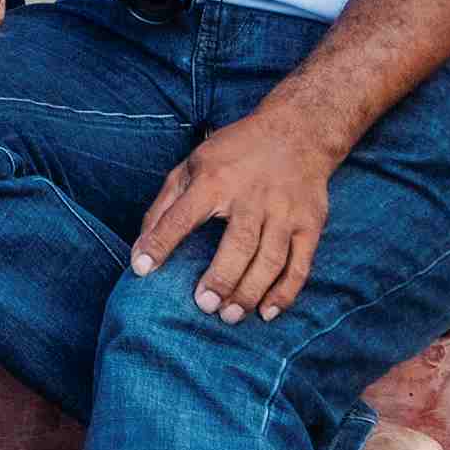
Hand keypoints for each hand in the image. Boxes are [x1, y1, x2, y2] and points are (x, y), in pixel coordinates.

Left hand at [132, 104, 344, 324]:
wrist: (296, 133)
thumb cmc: (233, 153)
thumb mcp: (191, 166)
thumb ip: (164, 206)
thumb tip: (139, 249)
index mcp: (214, 180)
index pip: (181, 216)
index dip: (160, 244)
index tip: (143, 270)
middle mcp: (250, 197)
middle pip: (237, 244)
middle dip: (220, 278)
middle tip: (203, 305)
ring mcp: (284, 212)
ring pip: (269, 260)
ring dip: (250, 292)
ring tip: (229, 315)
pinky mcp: (310, 225)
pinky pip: (300, 265)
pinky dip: (284, 293)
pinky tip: (267, 312)